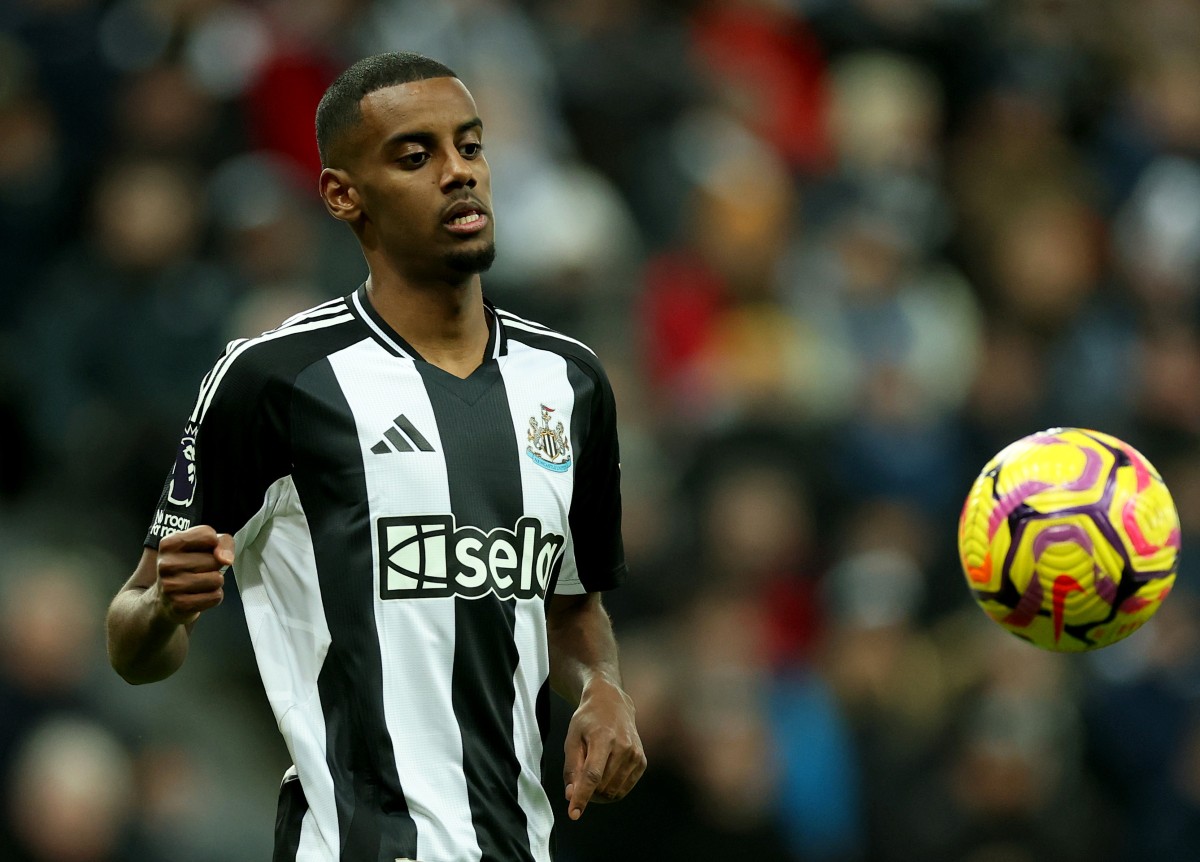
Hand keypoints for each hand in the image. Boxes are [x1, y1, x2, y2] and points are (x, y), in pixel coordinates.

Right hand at [155, 525, 233, 625]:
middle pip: (215, 560)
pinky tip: (199, 595)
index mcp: (169, 544)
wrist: (165, 599)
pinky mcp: (180, 605)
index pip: (208, 535)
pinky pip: (215, 597)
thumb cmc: (189, 566)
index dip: (215, 544)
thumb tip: (225, 559)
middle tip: (199, 570)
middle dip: (215, 566)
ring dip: (215, 582)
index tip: (205, 549)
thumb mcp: (204, 545)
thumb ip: (223, 542)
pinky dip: (213, 596)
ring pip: (217, 579)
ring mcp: (171, 586)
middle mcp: (166, 564)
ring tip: (200, 582)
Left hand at [563, 676, 645, 819]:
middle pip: (602, 786)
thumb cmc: (588, 720)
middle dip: (587, 792)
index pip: (592, 775)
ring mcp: (635, 754)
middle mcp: (624, 746)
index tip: (574, 813)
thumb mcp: (572, 737)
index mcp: (603, 738)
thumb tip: (571, 795)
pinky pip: (624, 789)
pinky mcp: (641, 761)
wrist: (612, 703)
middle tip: (579, 781)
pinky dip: (612, 789)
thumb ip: (571, 767)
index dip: (582, 797)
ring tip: (591, 776)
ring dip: (599, 793)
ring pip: (613, 791)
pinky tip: (605, 775)